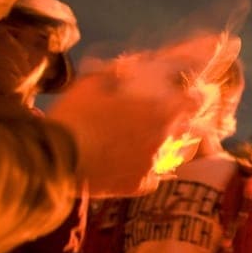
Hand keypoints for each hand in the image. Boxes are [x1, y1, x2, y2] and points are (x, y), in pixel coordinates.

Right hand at [47, 67, 200, 196]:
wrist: (56, 158)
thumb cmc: (76, 115)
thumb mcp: (94, 82)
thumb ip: (117, 73)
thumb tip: (126, 67)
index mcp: (161, 111)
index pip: (196, 101)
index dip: (192, 98)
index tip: (186, 96)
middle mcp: (165, 139)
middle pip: (186, 130)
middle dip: (175, 124)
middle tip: (154, 120)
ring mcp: (155, 165)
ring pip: (169, 155)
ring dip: (160, 147)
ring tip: (135, 143)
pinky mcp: (140, 185)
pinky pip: (151, 177)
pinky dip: (142, 172)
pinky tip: (124, 166)